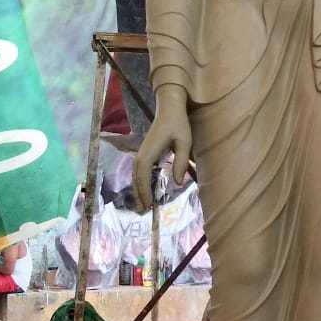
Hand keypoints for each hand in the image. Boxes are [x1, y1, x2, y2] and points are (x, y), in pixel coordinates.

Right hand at [134, 94, 191, 210]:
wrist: (169, 109)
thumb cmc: (178, 124)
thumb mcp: (184, 142)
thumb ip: (181, 162)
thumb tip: (177, 183)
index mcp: (150, 152)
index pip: (144, 175)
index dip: (144, 191)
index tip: (148, 204)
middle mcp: (142, 153)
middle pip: (136, 177)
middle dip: (139, 194)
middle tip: (143, 212)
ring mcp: (142, 152)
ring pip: (136, 175)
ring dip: (138, 190)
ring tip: (143, 205)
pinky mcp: (145, 152)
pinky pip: (140, 170)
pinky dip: (140, 182)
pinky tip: (145, 190)